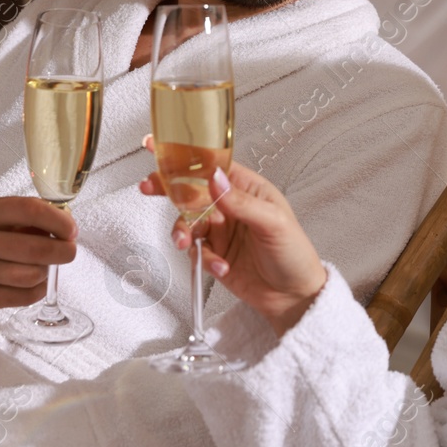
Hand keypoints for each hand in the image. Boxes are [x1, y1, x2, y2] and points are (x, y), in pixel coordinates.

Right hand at [0, 196, 77, 310]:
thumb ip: (21, 215)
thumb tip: (63, 225)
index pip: (30, 211)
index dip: (58, 221)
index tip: (71, 229)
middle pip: (35, 249)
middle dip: (63, 251)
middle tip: (69, 250)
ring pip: (32, 275)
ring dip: (47, 270)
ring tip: (43, 264)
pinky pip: (23, 297)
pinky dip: (37, 288)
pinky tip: (34, 280)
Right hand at [138, 142, 326, 334]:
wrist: (294, 298)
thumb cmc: (295, 255)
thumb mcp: (274, 223)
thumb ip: (241, 201)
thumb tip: (215, 179)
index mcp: (248, 188)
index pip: (213, 165)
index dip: (187, 156)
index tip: (162, 148)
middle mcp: (231, 206)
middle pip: (191, 190)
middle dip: (168, 188)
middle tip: (150, 186)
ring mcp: (221, 231)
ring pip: (187, 222)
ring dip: (183, 232)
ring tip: (186, 244)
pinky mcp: (214, 254)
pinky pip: (196, 251)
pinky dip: (203, 259)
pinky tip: (220, 266)